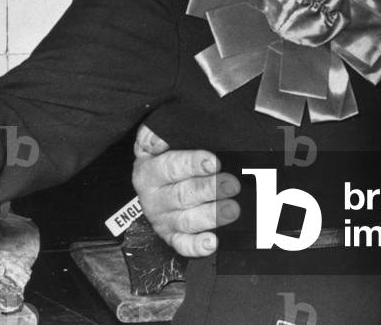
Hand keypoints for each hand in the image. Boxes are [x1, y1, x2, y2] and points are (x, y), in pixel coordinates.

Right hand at [132, 124, 240, 256]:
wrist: (152, 181)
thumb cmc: (164, 155)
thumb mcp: (154, 140)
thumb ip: (156, 135)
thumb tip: (159, 137)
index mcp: (148, 170)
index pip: (171, 167)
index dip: (193, 164)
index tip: (214, 162)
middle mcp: (152, 197)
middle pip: (182, 195)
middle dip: (210, 189)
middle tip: (232, 184)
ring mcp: (162, 219)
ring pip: (186, 220)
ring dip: (211, 216)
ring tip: (231, 209)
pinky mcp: (171, 237)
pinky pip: (183, 245)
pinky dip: (197, 246)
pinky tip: (212, 242)